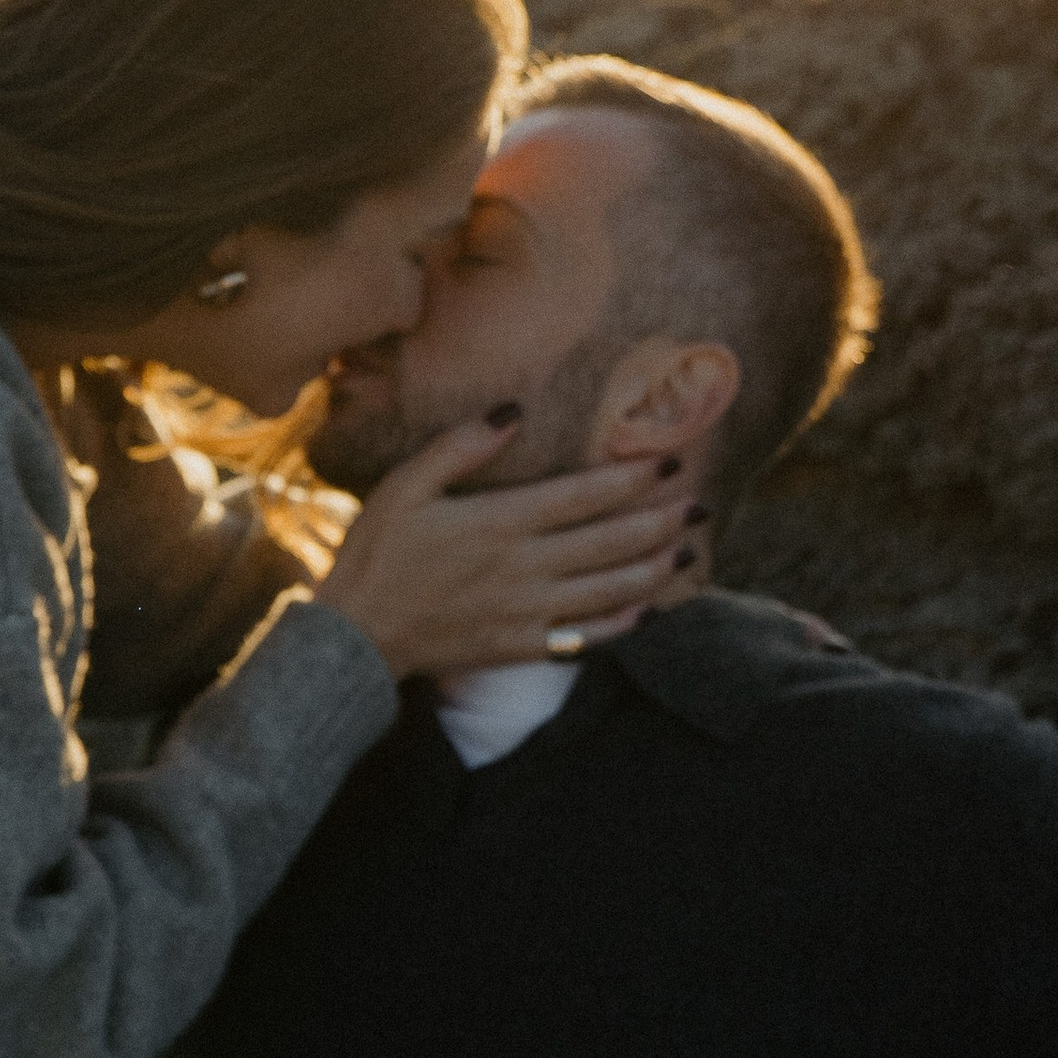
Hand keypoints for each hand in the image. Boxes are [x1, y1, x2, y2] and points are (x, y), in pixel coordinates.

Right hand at [319, 427, 692, 681]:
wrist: (357, 635)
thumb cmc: (378, 553)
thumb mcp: (405, 486)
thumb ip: (461, 447)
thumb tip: (515, 411)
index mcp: (499, 522)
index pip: (584, 495)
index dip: (633, 478)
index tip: (669, 462)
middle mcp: (524, 567)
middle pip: (611, 541)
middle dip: (661, 520)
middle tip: (700, 504)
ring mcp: (528, 611)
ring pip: (611, 589)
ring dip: (655, 569)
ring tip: (686, 550)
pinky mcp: (522, 646)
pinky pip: (587, 637)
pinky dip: (622, 624)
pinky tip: (646, 610)